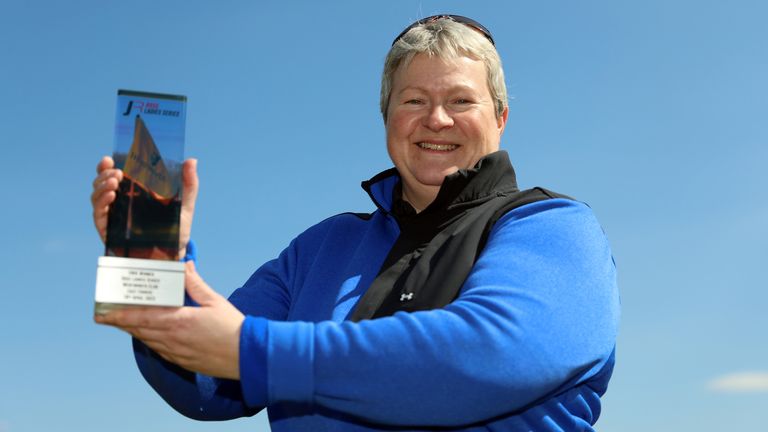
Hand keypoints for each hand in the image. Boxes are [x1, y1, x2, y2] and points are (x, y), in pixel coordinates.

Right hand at [90, 156, 198, 257]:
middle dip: (105, 174)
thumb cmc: (177, 230)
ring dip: (101, 186)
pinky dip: (101, 204)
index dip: (107, 166)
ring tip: (114, 183)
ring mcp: (112, 216)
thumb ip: (189, 184)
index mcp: (133, 193)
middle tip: (117, 173)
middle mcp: (119, 203)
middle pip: (101, 183)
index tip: (109, 159)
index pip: (114, 175)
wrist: (173, 256)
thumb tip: (192, 160)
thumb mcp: (185, 205)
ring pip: (97, 196)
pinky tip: (111, 197)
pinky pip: (98, 215)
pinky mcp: (108, 231)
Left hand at [95, 261, 244, 379]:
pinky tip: (148, 334)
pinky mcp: (182, 361)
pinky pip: (159, 349)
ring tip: (123, 322)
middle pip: (139, 330)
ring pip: (148, 340)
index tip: (103, 314)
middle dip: (121, 322)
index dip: (120, 316)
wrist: (246, 356)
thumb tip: (185, 266)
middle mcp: (173, 339)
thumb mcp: (214, 300)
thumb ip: (195, 284)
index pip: (141, 318)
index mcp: (179, 321)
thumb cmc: (232, 328)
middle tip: (106, 316)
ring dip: (134, 331)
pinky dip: (149, 340)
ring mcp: (176, 352)